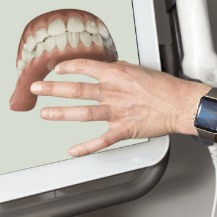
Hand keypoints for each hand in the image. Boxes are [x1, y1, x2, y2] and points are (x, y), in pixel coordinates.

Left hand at [30, 59, 208, 155]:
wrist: (180, 104)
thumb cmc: (165, 87)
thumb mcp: (140, 70)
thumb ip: (121, 69)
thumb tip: (110, 66)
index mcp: (117, 74)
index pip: (85, 66)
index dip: (68, 67)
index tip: (57, 69)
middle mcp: (113, 92)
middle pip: (76, 89)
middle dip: (53, 89)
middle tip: (37, 88)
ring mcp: (116, 112)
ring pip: (83, 113)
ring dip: (61, 113)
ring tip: (45, 114)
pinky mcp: (123, 129)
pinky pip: (100, 140)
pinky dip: (85, 147)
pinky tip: (72, 150)